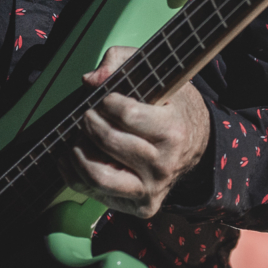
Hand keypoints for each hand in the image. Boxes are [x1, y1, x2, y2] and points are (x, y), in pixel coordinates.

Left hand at [59, 45, 211, 217]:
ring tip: (77, 136)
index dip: (108, 102)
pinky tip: (71, 155)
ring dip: (77, 151)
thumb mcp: (156, 74)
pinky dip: (73, 173)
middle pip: (109, 141)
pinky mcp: (140, 205)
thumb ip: (121, 62)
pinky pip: (94, 193)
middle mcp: (164, 165)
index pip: (127, 115)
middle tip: (88, 114)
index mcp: (173, 132)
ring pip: (98, 175)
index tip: (106, 98)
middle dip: (89, 122)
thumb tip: (90, 80)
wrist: (195, 142)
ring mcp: (151, 189)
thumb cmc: (170, 105)